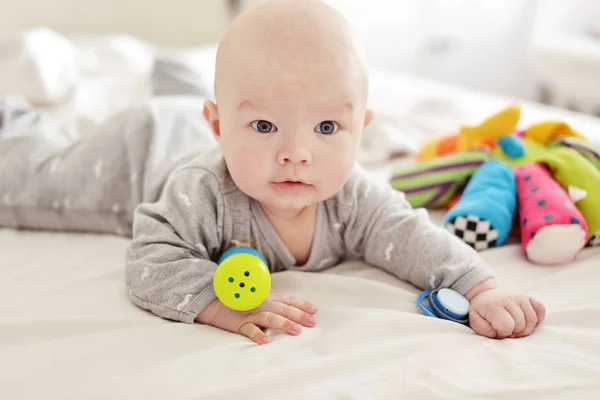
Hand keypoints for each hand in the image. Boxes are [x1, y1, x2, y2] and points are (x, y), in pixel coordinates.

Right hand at [195, 290, 317, 343]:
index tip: (315, 310)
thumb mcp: (256, 295)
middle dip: (299, 316)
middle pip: (283, 309)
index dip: (302, 305)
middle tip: (312, 322)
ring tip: (296, 330)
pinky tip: (266, 341)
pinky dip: (257, 335)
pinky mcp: (238, 323)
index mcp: (267, 296)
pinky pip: (249, 329)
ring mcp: (250, 313)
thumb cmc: (236, 297)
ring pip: (270, 318)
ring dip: (284, 324)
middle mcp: (261, 303)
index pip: (288, 300)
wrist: (211, 298)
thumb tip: (288, 308)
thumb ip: (271, 300)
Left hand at [466, 279, 545, 338]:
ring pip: (532, 320)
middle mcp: (509, 299)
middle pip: (521, 325)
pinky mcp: (529, 297)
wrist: (485, 295)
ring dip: (525, 328)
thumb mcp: (476, 321)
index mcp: (494, 306)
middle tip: (506, 329)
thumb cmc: (481, 312)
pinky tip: (526, 321)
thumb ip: (486, 331)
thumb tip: (501, 335)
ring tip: (515, 327)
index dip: (503, 333)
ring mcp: (520, 297)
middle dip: (514, 332)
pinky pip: (541, 309)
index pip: (507, 326)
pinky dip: (537, 318)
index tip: (498, 330)